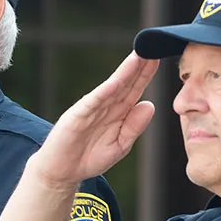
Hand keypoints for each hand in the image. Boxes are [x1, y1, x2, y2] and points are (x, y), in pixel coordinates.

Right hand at [26, 53, 157, 186]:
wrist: (62, 172)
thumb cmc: (89, 158)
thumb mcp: (120, 145)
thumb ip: (134, 127)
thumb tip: (150, 105)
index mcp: (117, 113)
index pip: (134, 89)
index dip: (146, 74)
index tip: (158, 58)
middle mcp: (105, 106)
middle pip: (126, 82)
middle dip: (139, 66)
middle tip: (153, 47)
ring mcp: (91, 108)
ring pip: (112, 86)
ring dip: (125, 71)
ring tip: (139, 56)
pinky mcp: (78, 115)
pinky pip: (95, 100)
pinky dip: (107, 90)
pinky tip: (118, 80)